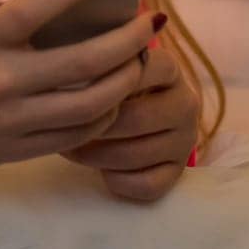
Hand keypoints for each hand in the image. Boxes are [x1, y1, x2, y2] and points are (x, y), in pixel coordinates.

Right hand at [0, 0, 159, 184]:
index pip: (32, 10)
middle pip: (81, 63)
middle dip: (126, 40)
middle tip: (152, 20)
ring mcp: (13, 121)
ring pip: (90, 104)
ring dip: (126, 78)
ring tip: (142, 55)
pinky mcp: (21, 149)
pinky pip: (78, 135)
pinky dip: (106, 113)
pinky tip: (118, 92)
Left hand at [57, 46, 199, 202]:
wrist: (144, 110)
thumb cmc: (115, 83)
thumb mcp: (112, 64)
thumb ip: (98, 63)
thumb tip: (67, 70)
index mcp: (169, 68)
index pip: (139, 72)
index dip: (100, 84)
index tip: (69, 90)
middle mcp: (186, 102)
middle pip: (135, 120)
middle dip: (92, 128)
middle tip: (62, 128)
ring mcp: (186, 140)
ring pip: (136, 155)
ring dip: (96, 157)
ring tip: (69, 148)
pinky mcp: (179, 172)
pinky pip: (146, 185)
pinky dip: (118, 181)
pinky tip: (101, 171)